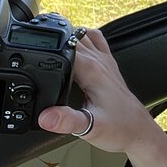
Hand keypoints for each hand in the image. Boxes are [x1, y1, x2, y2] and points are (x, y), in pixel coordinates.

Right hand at [38, 27, 159, 154]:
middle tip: (31, 50)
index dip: (44, 47)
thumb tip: (45, 117)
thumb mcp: (89, 128)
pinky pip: (95, 40)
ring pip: (83, 34)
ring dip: (67, 36)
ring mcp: (105, 61)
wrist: (138, 131)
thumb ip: (66, 121)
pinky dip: (82, 38)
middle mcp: (99, 61)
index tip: (28, 53)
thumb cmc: (119, 128)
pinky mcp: (108, 65)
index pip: (64, 47)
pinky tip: (73, 48)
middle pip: (71, 37)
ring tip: (48, 45)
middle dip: (51, 40)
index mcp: (92, 70)